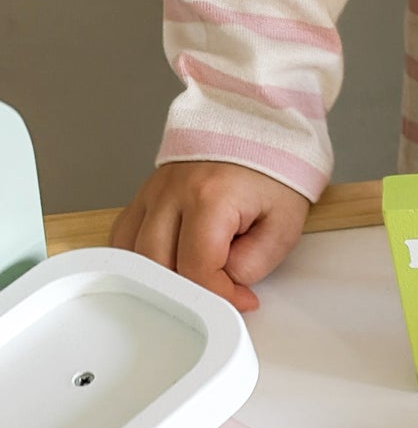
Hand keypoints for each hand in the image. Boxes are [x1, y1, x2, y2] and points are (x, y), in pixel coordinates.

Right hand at [110, 161, 311, 312]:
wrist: (255, 129)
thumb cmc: (272, 173)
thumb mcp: (283, 226)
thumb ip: (255, 262)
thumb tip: (227, 284)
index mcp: (208, 198)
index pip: (196, 269)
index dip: (221, 296)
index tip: (243, 299)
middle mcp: (171, 193)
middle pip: (158, 265)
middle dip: (192, 292)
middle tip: (221, 295)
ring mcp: (152, 193)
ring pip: (133, 254)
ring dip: (163, 280)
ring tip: (197, 283)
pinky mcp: (145, 195)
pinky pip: (125, 235)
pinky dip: (140, 261)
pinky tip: (165, 271)